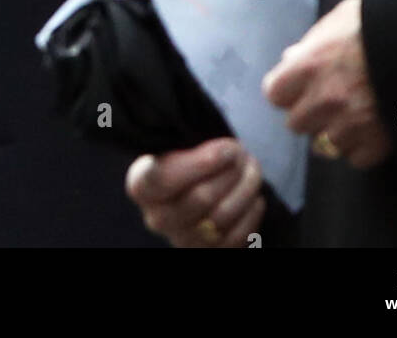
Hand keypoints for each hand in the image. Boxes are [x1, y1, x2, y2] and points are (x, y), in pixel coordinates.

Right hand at [125, 137, 264, 247]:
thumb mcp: (177, 143)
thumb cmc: (185, 158)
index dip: (200, 164)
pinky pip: (235, 237)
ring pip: (222, 217)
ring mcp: (181, 239)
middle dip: (231, 172)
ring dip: (245, 190)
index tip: (227, 149)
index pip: (163, 178)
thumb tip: (227, 153)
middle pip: (202, 197)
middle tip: (242, 151)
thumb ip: (192, 144)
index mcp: (142, 186)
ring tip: (252, 168)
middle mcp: (157, 218)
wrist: (192, 185)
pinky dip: (250, 215)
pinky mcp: (206, 252)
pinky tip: (255, 198)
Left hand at [263, 0, 391, 168]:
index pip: (275, 94)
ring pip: (324, 145)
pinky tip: (372, 126)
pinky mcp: (376, 143)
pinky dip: (362, 147)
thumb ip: (311, 43)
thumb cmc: (379, 22)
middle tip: (328, 100)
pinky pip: (356, 158)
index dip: (287, 90)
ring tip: (354, 113)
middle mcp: (323, 99)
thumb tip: (290, 59)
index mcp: (308, 66)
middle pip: (296, 124)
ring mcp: (348, 125)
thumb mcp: (338, 20)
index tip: (299, 86)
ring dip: (335, 131)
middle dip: (309, 113)